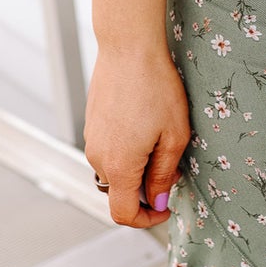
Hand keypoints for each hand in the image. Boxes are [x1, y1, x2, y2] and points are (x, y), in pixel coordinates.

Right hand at [84, 46, 191, 228]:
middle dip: (145, 190)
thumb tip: (157, 201)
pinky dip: (126, 150)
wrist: (128, 47)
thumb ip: (163, 174)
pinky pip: (108, 150)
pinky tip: (145, 124)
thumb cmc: (156, 87)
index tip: (166, 207)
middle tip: (171, 166)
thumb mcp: (173, 135)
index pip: (123, 214)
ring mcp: (91, 139)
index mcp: (119, 166)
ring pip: (114, 170)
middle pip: (119, 192)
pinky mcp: (92, 123)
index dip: (146, 219)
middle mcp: (97, 157)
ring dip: (136, 168)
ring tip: (160, 139)